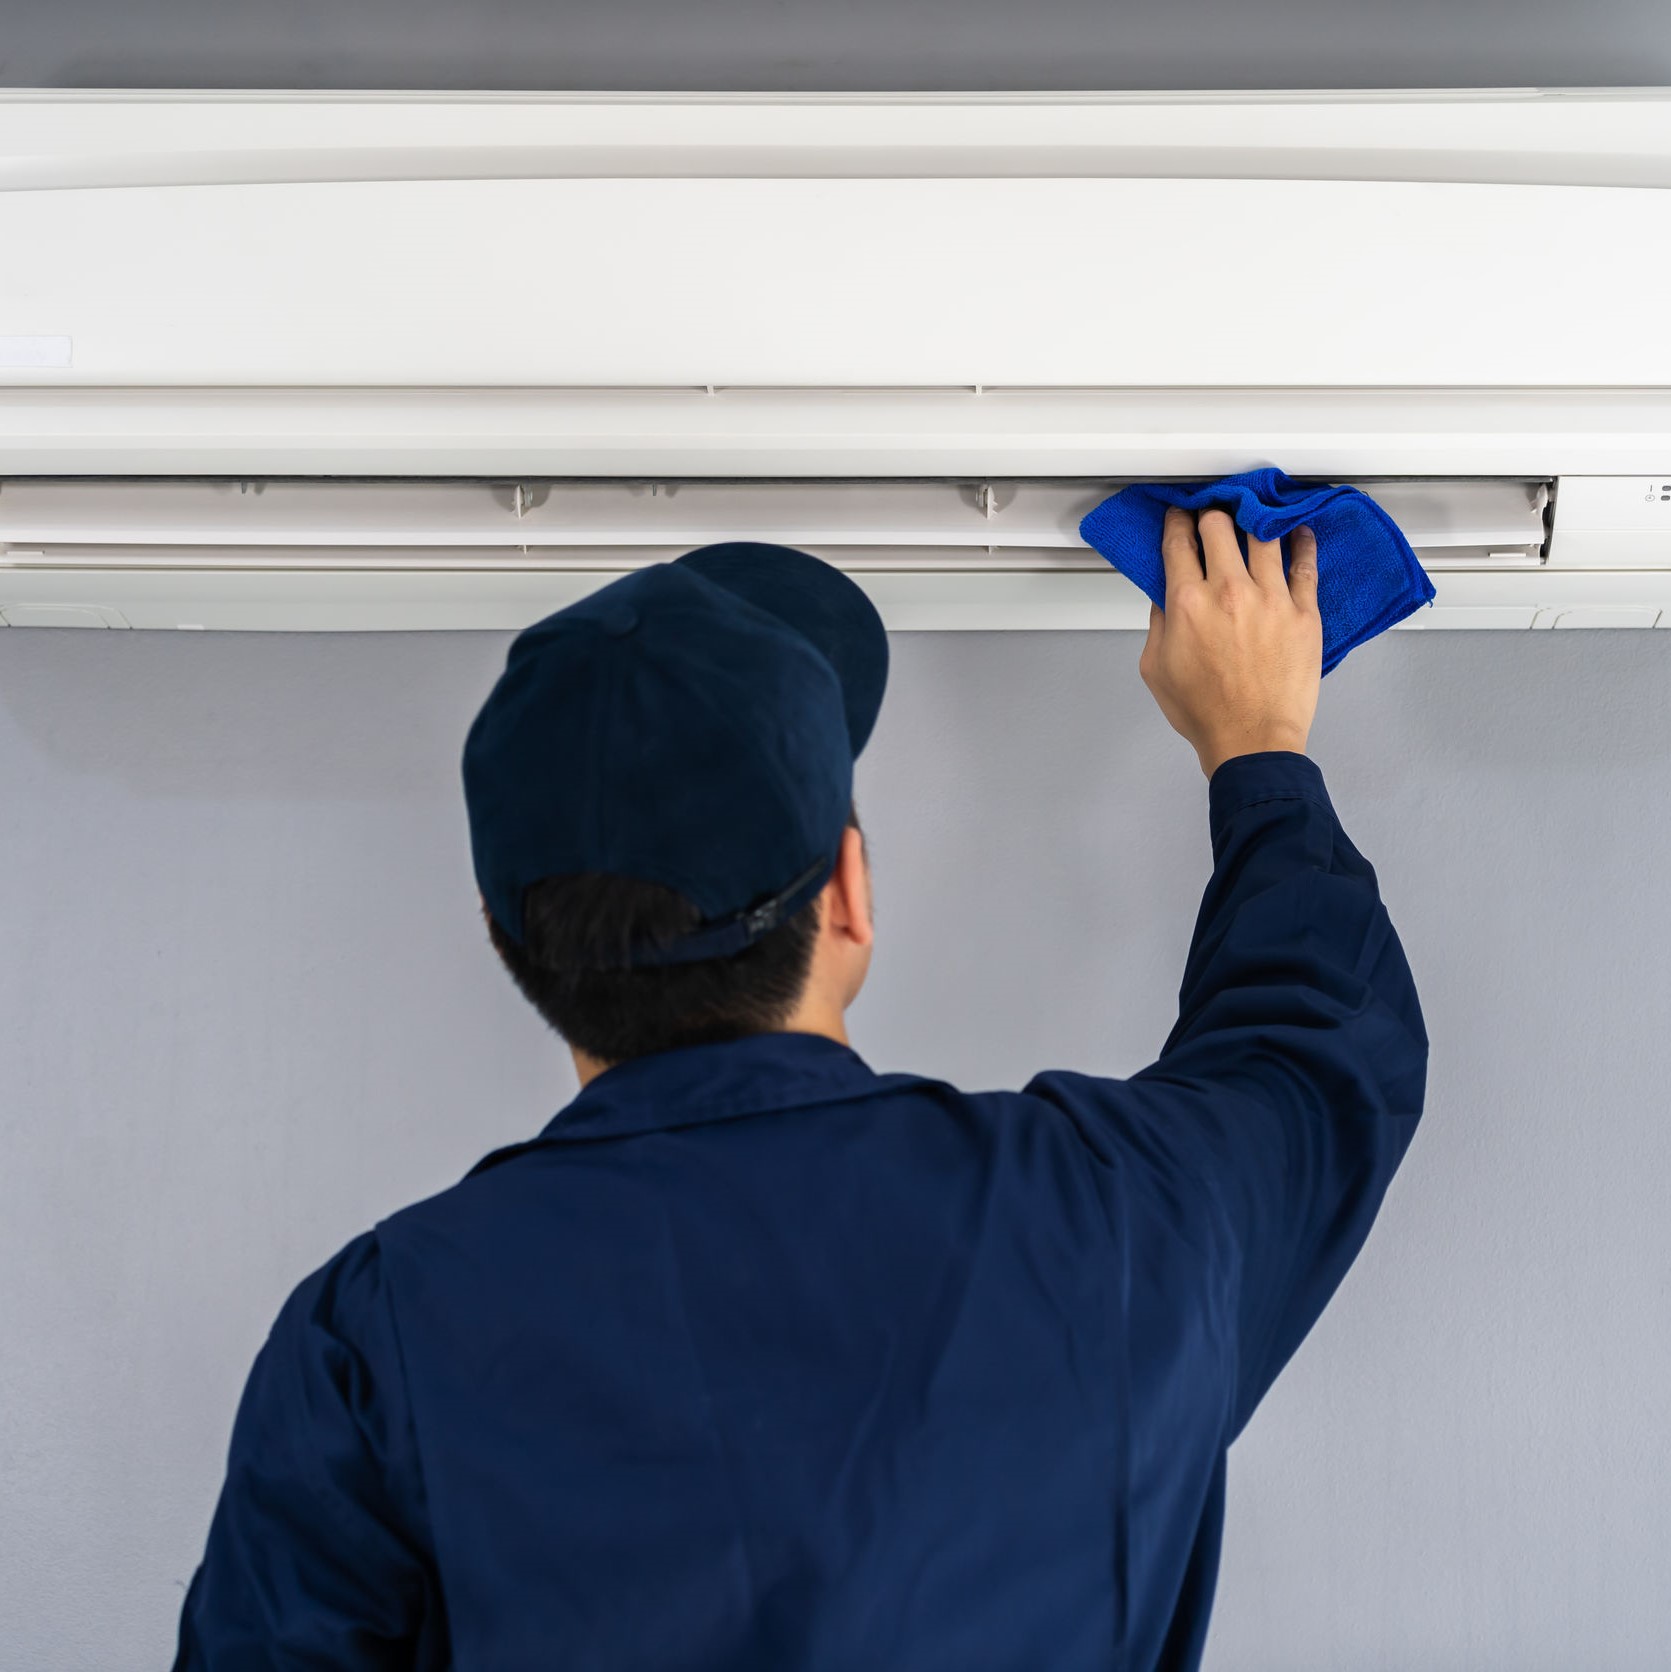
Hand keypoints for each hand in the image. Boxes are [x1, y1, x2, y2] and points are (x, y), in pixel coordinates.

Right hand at [1138, 506, 1321, 777]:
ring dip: (1254, 520)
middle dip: (1212, 515)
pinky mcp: (1302, 613)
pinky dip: (1302, 541)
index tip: (1179, 516)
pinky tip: (1299, 532)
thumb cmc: (1205, 712)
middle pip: (1219, 526)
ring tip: (1255, 517)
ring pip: (1263, 534)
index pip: (1179, 542)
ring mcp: (1270, 598)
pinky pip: (1305, 563)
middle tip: (1214, 516)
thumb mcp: (1156, 668)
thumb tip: (1164, 596)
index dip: (1177, 521)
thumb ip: (1157, 624)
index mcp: (1187, 603)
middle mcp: (1228, 591)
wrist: (1251, 740)